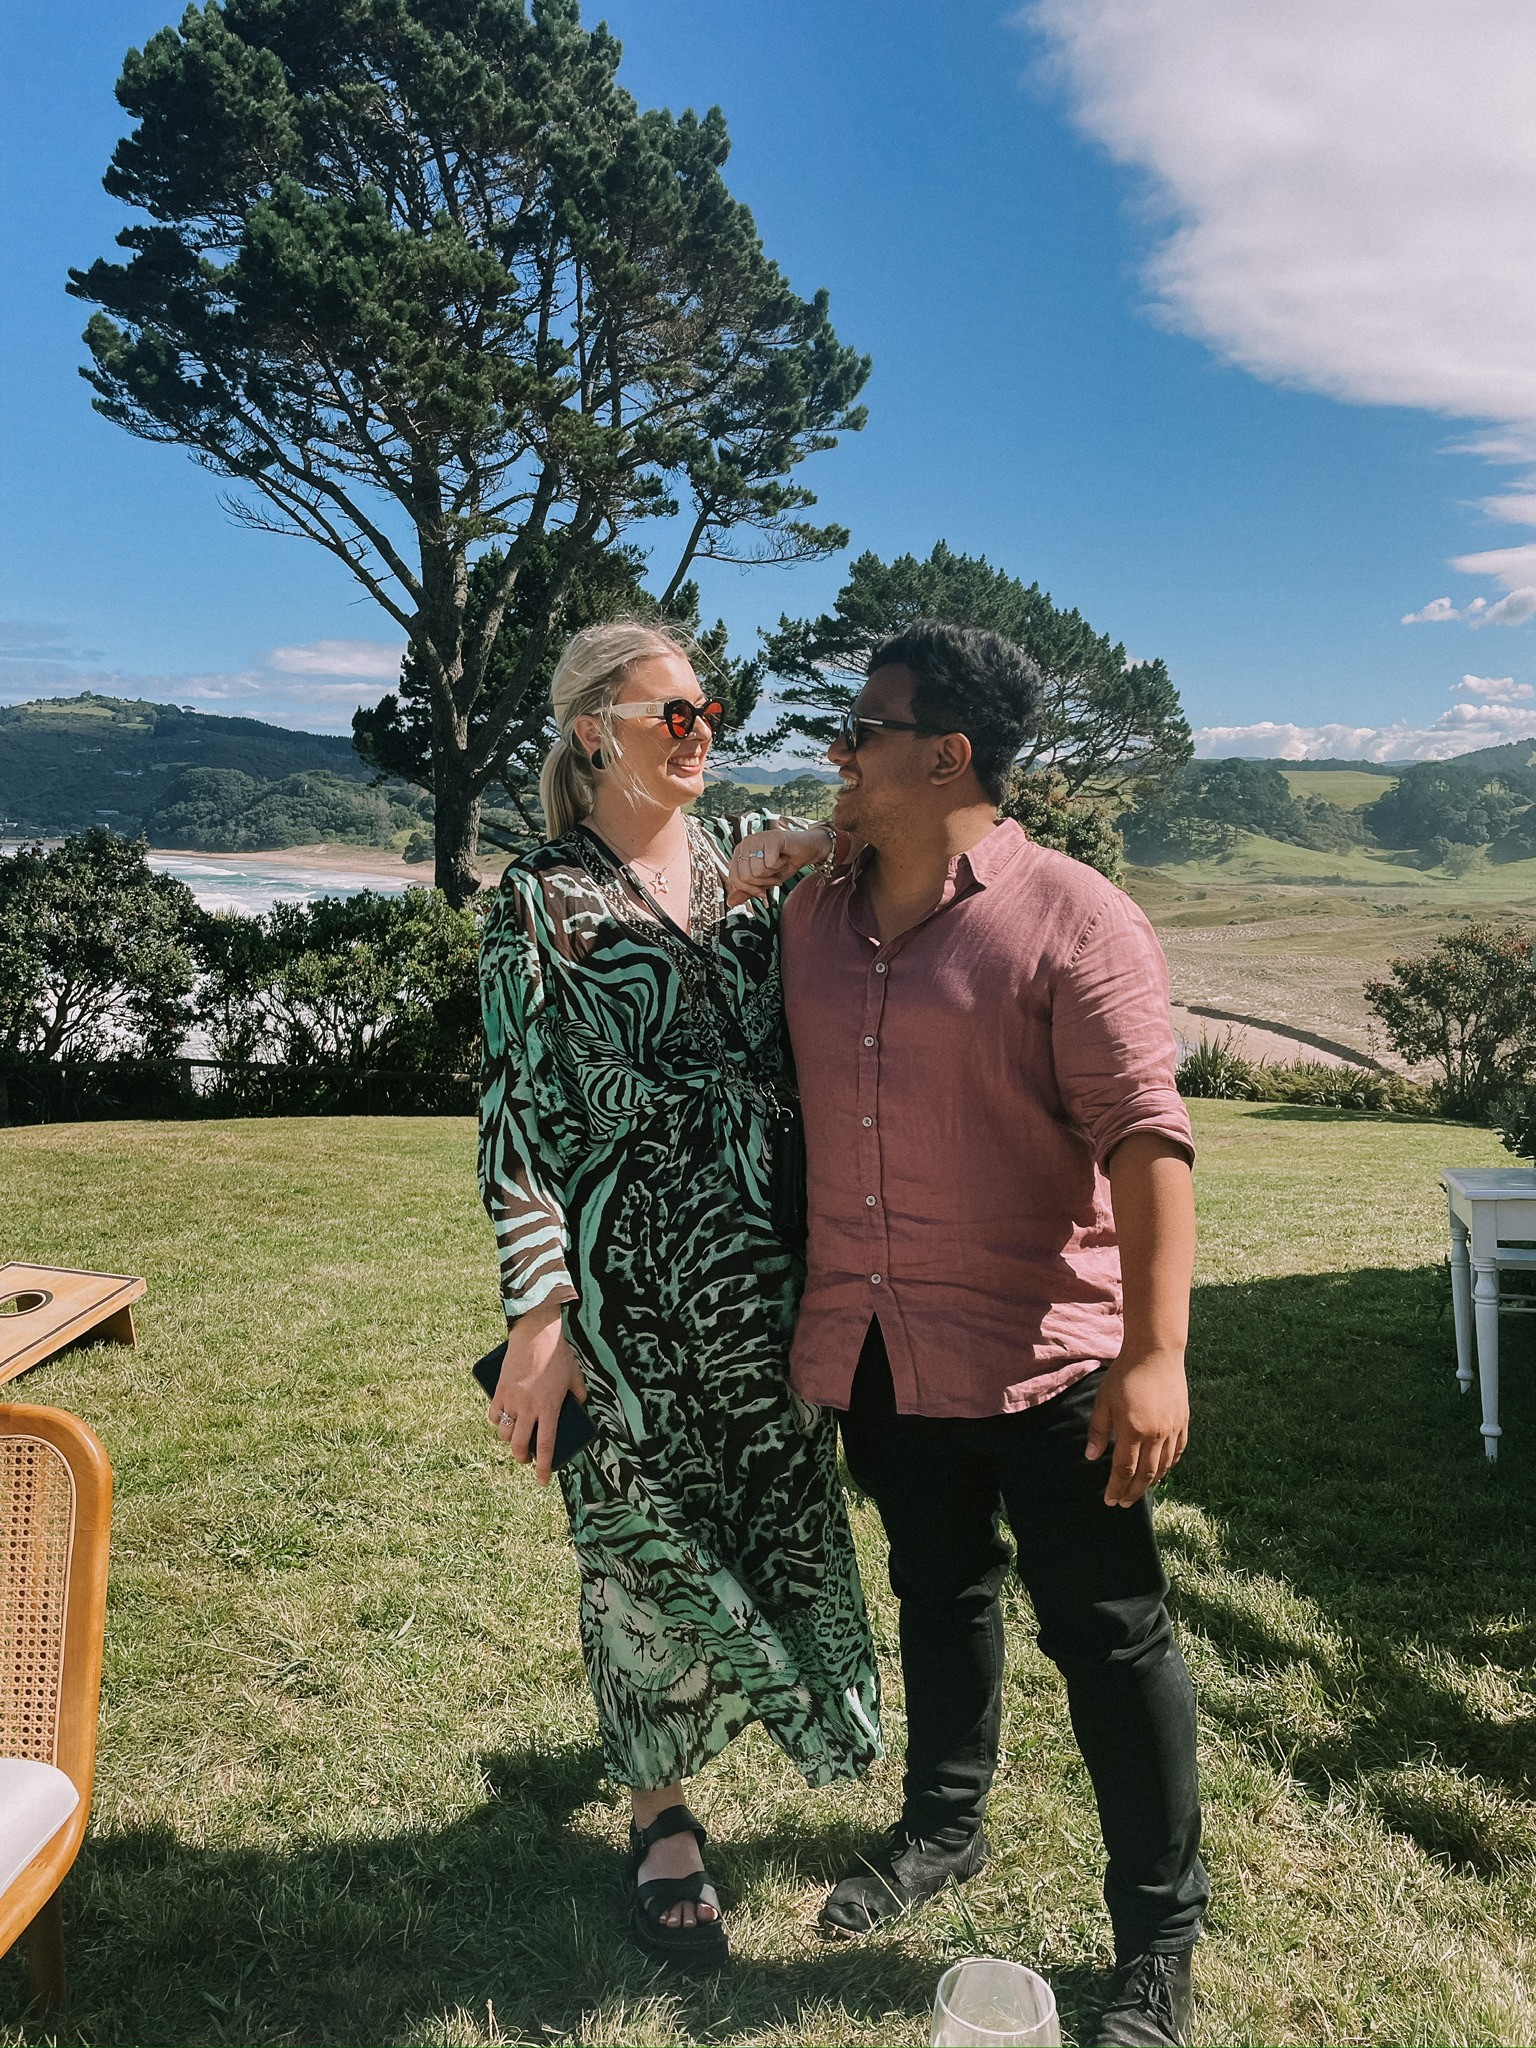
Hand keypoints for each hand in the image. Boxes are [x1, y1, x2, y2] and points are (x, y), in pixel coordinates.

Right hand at [489, 1300, 587, 1485]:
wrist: (534, 1334)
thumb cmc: (557, 1355)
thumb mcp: (575, 1376)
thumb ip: (579, 1394)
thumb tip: (581, 1404)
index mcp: (549, 1409)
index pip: (546, 1446)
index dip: (543, 1467)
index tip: (543, 1481)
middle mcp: (528, 1409)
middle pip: (519, 1445)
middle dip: (522, 1458)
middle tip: (526, 1459)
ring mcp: (511, 1400)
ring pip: (504, 1432)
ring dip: (509, 1440)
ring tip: (515, 1437)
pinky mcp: (499, 1390)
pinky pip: (493, 1414)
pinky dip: (496, 1421)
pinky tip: (501, 1419)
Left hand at [727, 824, 834, 905]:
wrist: (806, 851)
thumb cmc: (783, 864)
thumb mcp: (764, 882)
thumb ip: (748, 891)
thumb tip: (730, 903)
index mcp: (739, 852)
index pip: (734, 879)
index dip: (750, 890)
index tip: (763, 890)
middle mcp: (745, 843)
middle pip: (745, 877)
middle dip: (764, 882)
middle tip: (775, 875)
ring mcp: (757, 838)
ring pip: (757, 871)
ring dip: (773, 873)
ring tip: (779, 864)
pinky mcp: (771, 837)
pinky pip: (770, 864)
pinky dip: (781, 865)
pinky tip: (784, 857)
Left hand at [1085, 1348, 1188, 1506]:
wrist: (1156, 1353)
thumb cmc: (1125, 1374)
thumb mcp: (1104, 1401)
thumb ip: (1099, 1431)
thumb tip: (1091, 1457)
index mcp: (1133, 1430)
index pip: (1124, 1469)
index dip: (1116, 1487)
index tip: (1109, 1500)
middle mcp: (1156, 1434)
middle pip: (1145, 1474)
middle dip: (1133, 1492)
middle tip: (1123, 1503)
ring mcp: (1172, 1429)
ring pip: (1163, 1466)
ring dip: (1150, 1482)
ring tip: (1139, 1491)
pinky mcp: (1183, 1422)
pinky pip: (1178, 1452)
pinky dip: (1169, 1466)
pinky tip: (1161, 1471)